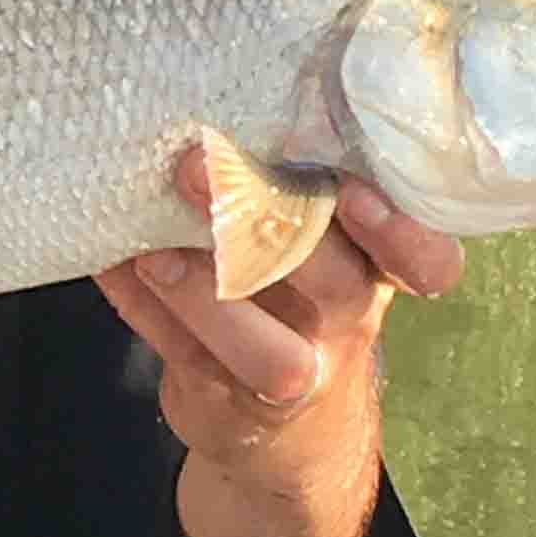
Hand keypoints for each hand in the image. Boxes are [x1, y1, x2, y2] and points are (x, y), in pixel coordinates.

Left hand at [94, 163, 462, 481]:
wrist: (283, 430)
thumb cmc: (298, 299)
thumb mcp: (322, 248)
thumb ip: (294, 192)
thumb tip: (219, 106)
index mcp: (378, 268)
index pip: (425, 260)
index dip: (399, 232)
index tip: (354, 192)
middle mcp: (346, 321)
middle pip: (333, 282)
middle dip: (262, 220)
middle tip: (194, 164)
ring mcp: (293, 372)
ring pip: (259, 347)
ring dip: (197, 290)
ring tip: (149, 247)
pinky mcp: (226, 401)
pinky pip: (183, 356)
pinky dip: (143, 307)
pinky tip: (110, 263)